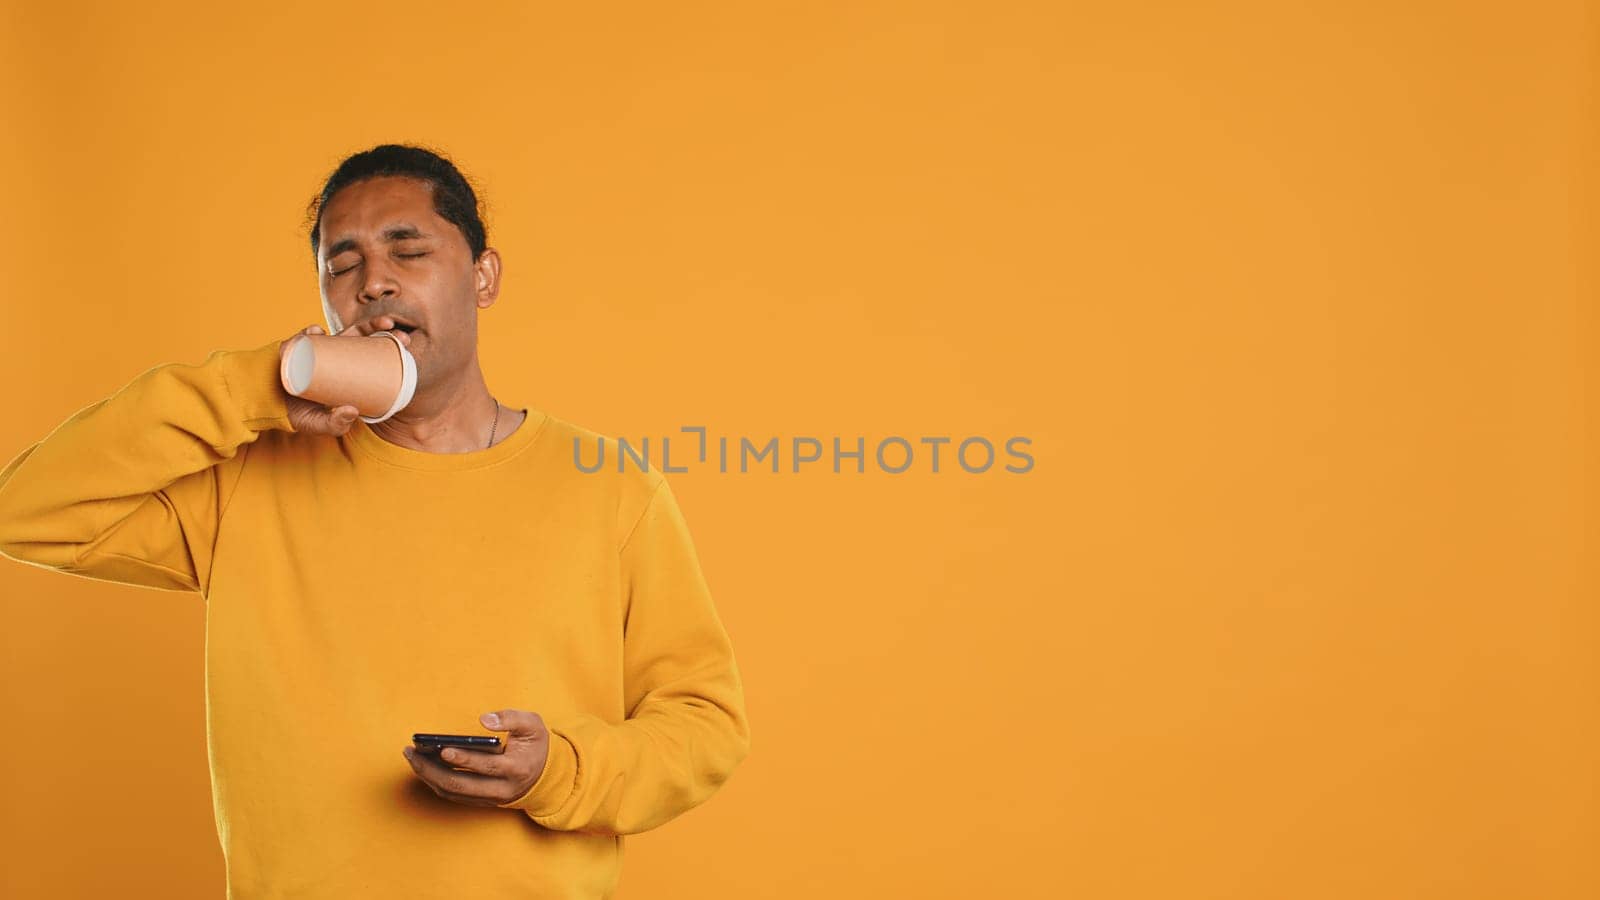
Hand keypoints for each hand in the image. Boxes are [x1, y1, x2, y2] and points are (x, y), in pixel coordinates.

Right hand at [277, 321, 411, 435]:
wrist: (266, 404)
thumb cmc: (297, 412)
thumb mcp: (318, 424)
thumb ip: (335, 424)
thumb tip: (352, 411)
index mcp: (345, 371)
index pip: (370, 356)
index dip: (388, 349)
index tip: (406, 346)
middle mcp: (335, 356)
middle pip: (362, 338)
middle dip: (379, 328)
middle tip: (395, 328)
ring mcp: (317, 350)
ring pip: (341, 332)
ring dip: (359, 324)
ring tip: (372, 324)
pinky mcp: (295, 348)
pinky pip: (305, 337)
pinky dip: (311, 333)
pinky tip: (317, 333)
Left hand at [402, 710, 551, 807]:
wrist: (544, 775)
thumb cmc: (535, 745)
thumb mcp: (533, 725)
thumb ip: (511, 718)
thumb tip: (484, 720)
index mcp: (516, 769)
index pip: (486, 766)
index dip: (464, 759)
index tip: (442, 748)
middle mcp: (502, 789)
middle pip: (461, 784)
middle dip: (432, 769)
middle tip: (412, 752)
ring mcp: (490, 798)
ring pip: (453, 792)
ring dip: (428, 776)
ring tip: (411, 756)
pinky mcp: (481, 801)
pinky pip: (453, 795)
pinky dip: (435, 782)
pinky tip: (423, 766)